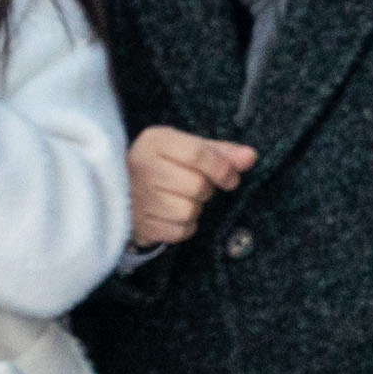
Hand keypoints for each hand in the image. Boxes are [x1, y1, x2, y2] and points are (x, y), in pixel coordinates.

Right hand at [128, 126, 257, 251]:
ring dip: (194, 208)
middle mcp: (141, 167)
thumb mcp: (187, 148)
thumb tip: (251, 157)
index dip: (222, 169)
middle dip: (205, 189)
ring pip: (189, 211)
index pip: (199, 154)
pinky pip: (180, 231)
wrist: (121, 188)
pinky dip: (184, 226)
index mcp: (154, 142)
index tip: (231, 179)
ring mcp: (137, 198)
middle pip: (197, 185)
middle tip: (193, 186)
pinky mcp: (140, 224)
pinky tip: (173, 215)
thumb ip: (220, 152)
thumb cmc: (163, 165)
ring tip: (180, 200)